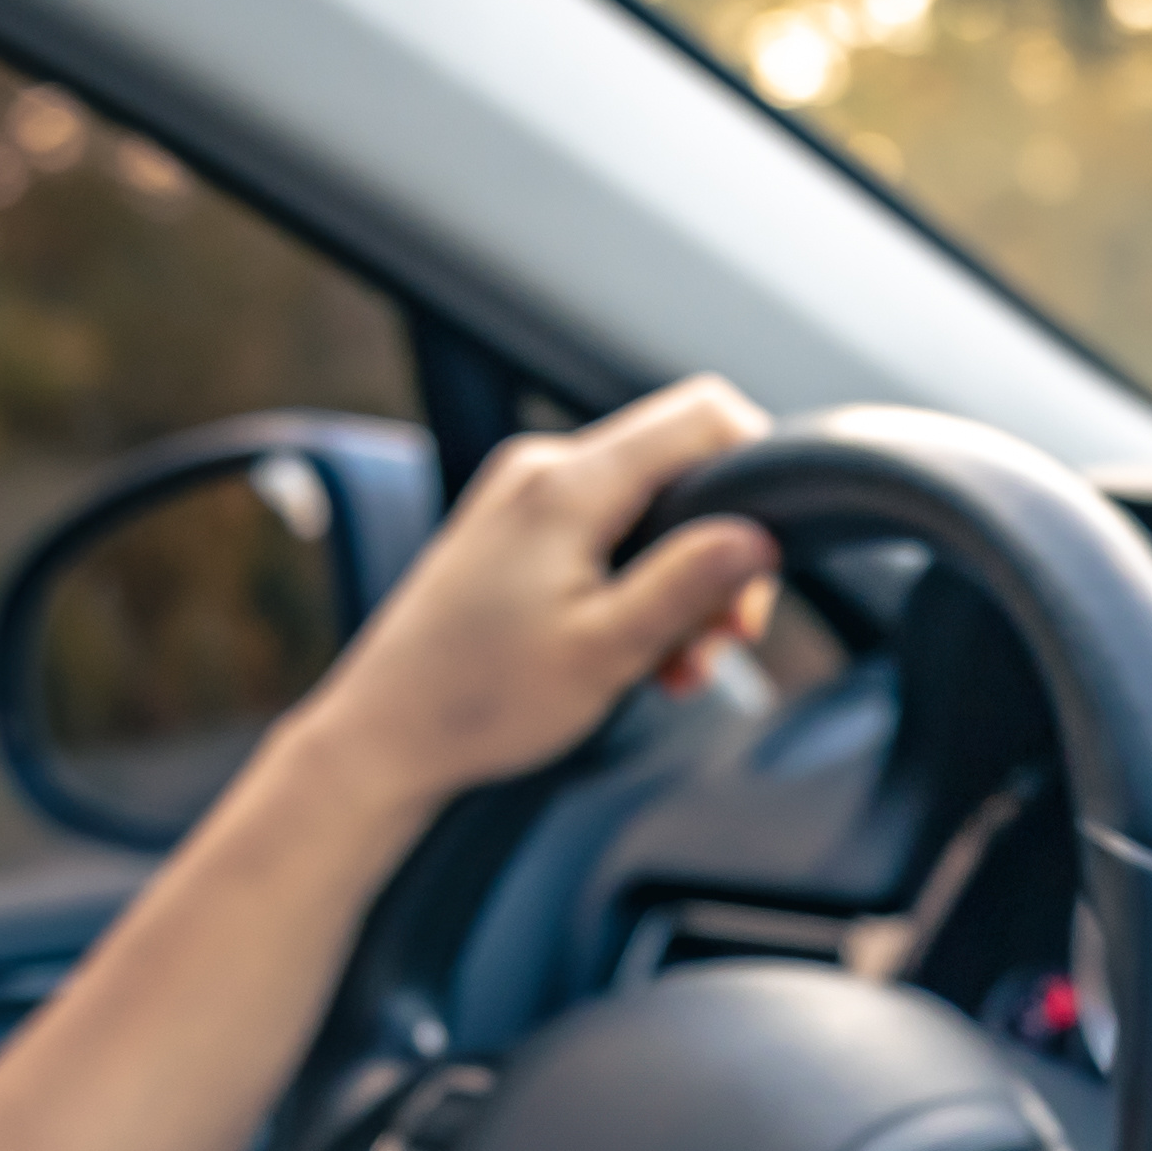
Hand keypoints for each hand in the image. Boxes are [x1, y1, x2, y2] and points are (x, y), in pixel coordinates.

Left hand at [259, 375, 782, 823]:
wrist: (385, 734)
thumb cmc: (480, 700)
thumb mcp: (604, 651)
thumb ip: (686, 584)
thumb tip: (758, 536)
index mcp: (567, 485)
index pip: (701, 417)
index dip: (757, 470)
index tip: (766, 557)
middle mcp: (543, 470)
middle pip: (679, 471)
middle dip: (717, 557)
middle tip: (720, 643)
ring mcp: (525, 496)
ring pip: (647, 512)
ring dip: (679, 586)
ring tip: (673, 666)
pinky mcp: (516, 530)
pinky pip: (605, 535)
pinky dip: (636, 588)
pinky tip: (634, 652)